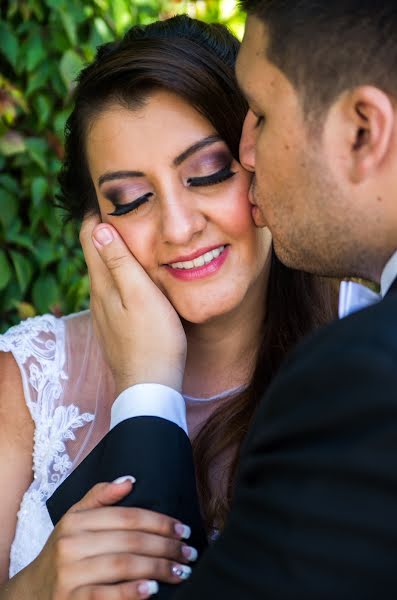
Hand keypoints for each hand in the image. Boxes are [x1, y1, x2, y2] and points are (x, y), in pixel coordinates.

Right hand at [25, 478, 196, 599]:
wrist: (31, 593)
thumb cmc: (61, 553)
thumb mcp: (73, 520)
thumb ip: (99, 497)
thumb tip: (129, 479)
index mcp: (76, 521)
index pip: (127, 516)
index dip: (160, 522)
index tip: (183, 529)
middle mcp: (72, 545)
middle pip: (130, 541)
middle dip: (166, 547)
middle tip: (189, 553)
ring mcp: (70, 575)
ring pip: (124, 566)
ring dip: (158, 569)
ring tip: (180, 571)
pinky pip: (106, 596)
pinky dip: (131, 593)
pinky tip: (151, 590)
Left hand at [80, 214, 186, 394]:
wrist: (150, 387)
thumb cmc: (153, 340)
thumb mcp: (140, 295)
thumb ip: (120, 262)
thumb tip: (98, 227)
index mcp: (102, 283)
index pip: (89, 236)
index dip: (96, 212)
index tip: (111, 194)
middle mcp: (97, 296)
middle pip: (95, 251)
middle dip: (104, 227)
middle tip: (125, 208)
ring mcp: (105, 313)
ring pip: (104, 272)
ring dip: (114, 251)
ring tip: (135, 235)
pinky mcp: (115, 325)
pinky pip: (113, 290)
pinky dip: (121, 273)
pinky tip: (136, 275)